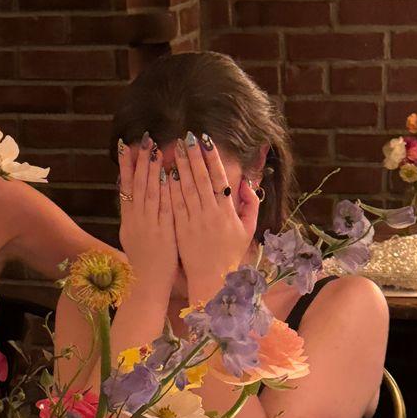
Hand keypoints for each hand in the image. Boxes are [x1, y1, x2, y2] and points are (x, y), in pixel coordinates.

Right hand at [117, 134, 177, 302]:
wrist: (146, 284)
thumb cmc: (143, 263)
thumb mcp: (131, 238)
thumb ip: (133, 217)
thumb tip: (132, 199)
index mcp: (128, 220)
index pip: (126, 188)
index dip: (126, 167)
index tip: (126, 147)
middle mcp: (136, 219)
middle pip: (137, 185)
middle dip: (140, 161)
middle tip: (143, 140)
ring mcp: (150, 224)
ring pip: (150, 192)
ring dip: (152, 170)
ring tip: (154, 150)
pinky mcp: (164, 231)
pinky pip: (165, 206)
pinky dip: (166, 189)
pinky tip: (169, 174)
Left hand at [168, 133, 259, 304]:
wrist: (213, 280)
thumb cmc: (230, 254)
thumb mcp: (248, 230)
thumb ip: (251, 204)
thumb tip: (246, 183)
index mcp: (227, 212)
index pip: (219, 179)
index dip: (213, 159)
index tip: (207, 141)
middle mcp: (210, 214)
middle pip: (200, 180)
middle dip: (194, 157)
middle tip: (187, 137)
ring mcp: (193, 222)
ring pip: (185, 189)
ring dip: (180, 167)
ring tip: (175, 149)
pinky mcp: (179, 229)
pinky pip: (174, 205)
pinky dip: (170, 188)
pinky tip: (165, 173)